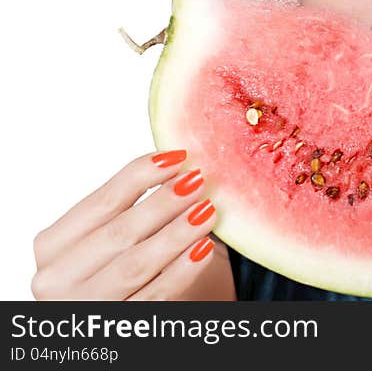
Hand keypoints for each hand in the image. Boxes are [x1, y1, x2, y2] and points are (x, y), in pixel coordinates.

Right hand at [31, 149, 235, 299]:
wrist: (117, 309)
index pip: (101, 203)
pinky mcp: (117, 328)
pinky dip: (181, 270)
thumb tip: (176, 160)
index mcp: (50, 246)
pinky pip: (154, 296)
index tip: (178, 156)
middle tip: (198, 181)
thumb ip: (129, 204)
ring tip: (207, 209)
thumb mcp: (109, 234)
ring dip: (176, 234)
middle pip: (119, 233)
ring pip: (135, 265)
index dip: (140, 176)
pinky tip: (204, 248)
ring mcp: (85, 307)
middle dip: (163, 204)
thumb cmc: (114, 261)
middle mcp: (57, 279)